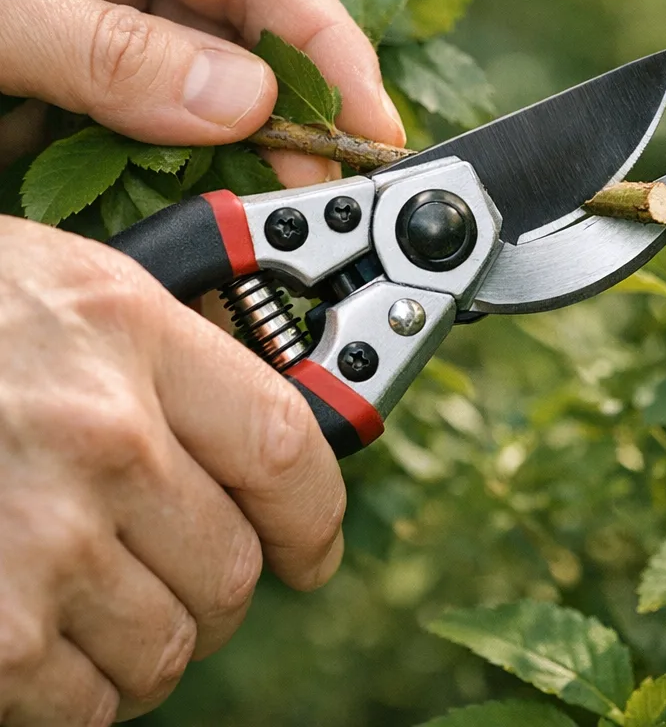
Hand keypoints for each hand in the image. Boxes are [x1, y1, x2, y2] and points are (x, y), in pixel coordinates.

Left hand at [0, 0, 404, 183]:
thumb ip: (107, 52)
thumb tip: (248, 104)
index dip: (331, 51)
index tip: (371, 126)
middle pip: (249, 34)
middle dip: (293, 116)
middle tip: (325, 194)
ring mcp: (103, 12)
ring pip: (207, 91)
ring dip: (236, 151)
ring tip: (265, 206)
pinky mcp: (76, 75)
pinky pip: (150, 125)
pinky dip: (173, 169)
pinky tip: (198, 197)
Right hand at [0, 218, 345, 723]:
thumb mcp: (62, 290)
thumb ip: (167, 355)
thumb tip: (254, 427)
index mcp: (126, 332)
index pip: (287, 445)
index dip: (316, 513)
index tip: (314, 545)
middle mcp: (99, 436)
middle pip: (232, 566)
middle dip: (223, 586)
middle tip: (190, 574)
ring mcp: (38, 542)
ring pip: (166, 647)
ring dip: (150, 641)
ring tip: (102, 599)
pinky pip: (80, 704)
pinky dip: (76, 688)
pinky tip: (41, 630)